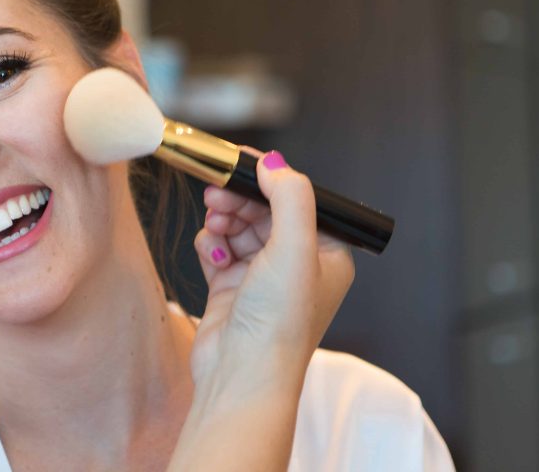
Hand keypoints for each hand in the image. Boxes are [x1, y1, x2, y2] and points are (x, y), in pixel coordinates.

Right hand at [189, 149, 354, 392]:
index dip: (269, 178)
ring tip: (215, 225)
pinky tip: (213, 256)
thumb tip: (274, 162)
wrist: (241, 377)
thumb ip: (290, 196)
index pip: (299, 200)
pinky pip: (220, 248)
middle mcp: (298, 265)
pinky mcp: (233, 289)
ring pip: (239, 226)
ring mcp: (264, 277)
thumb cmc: (279, 322)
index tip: (240, 160)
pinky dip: (212, 245)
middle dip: (240, 199)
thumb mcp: (295, 247)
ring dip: (224, 220)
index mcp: (327, 255)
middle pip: (265, 210)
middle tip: (217, 192)